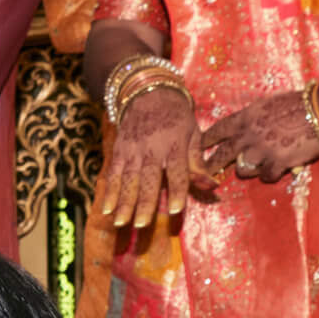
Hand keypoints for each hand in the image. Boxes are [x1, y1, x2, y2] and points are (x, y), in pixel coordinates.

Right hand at [100, 84, 204, 227]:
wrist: (149, 93)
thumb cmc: (176, 117)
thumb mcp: (193, 134)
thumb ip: (198, 163)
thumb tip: (212, 186)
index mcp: (175, 145)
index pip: (178, 171)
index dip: (178, 190)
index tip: (177, 210)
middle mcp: (153, 149)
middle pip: (149, 179)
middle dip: (145, 203)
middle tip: (142, 225)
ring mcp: (133, 150)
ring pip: (128, 180)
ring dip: (124, 203)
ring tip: (120, 223)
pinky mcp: (119, 150)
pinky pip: (113, 174)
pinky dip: (109, 191)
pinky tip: (106, 208)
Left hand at [201, 90, 318, 184]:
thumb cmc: (299, 103)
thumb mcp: (268, 104)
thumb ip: (251, 118)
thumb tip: (241, 128)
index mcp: (244, 118)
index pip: (216, 131)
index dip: (204, 141)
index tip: (196, 148)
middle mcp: (247, 135)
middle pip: (220, 156)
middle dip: (211, 165)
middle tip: (205, 172)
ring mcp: (260, 151)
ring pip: (242, 170)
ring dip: (250, 169)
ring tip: (262, 162)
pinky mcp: (276, 163)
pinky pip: (265, 177)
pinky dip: (272, 174)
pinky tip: (281, 166)